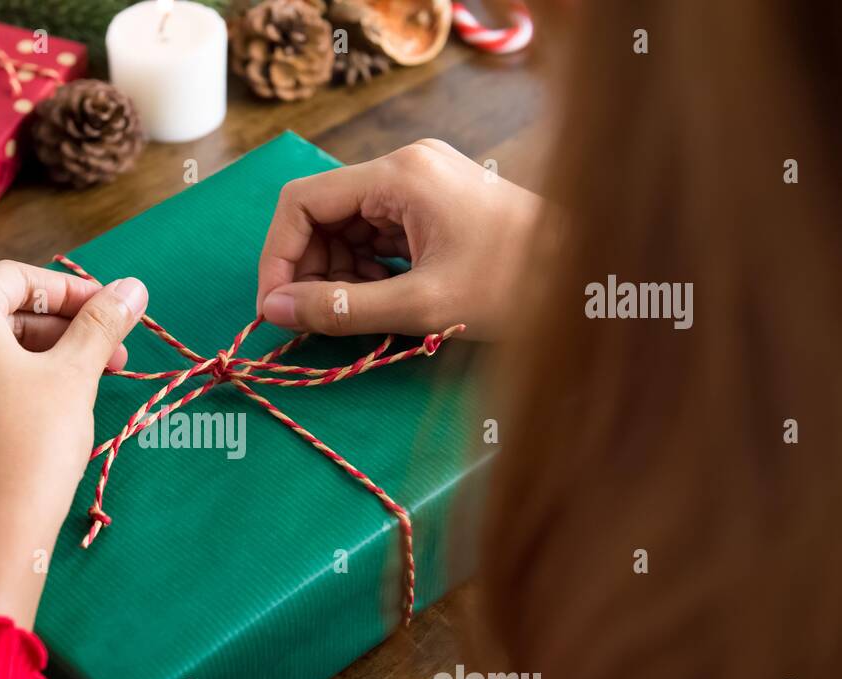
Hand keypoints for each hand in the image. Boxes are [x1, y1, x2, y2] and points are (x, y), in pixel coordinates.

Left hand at [0, 260, 147, 626]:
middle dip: (57, 334)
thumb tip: (133, 288)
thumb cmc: (32, 446)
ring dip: (27, 364)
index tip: (113, 314)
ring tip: (74, 393)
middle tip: (109, 361)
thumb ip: (101, 324)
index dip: (73, 292)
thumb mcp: (74, 377)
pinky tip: (27, 423)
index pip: (18, 281)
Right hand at [257, 139, 542, 340]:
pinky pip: (377, 237)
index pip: (302, 201)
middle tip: (313, 320)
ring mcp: (422, 187)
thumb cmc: (518, 286)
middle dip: (309, 269)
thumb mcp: (420, 305)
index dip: (278, 255)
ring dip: (338, 275)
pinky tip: (380, 304)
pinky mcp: (435, 209)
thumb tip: (275, 311)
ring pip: (348, 229)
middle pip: (323, 214)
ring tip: (354, 316)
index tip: (276, 306)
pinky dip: (366, 272)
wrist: (593, 279)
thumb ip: (341, 308)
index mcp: (399, 175)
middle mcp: (405, 169)